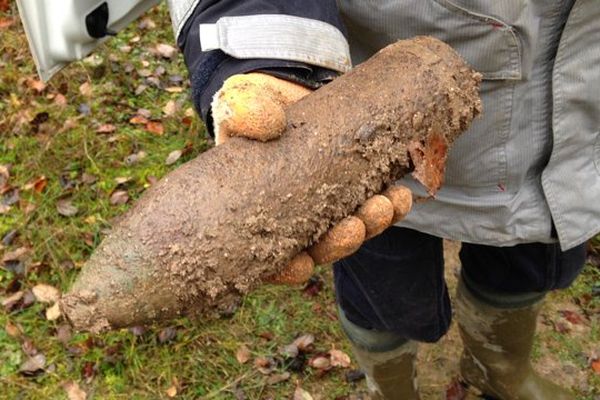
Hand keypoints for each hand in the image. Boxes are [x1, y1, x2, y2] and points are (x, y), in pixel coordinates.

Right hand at [213, 73, 412, 283]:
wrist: (286, 95)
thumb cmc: (254, 111)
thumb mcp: (240, 106)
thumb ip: (245, 112)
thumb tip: (267, 124)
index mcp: (256, 214)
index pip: (267, 255)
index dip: (284, 268)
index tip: (301, 266)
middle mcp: (292, 220)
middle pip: (316, 249)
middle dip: (338, 244)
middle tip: (354, 228)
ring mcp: (324, 209)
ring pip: (348, 232)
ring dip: (370, 224)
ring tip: (387, 204)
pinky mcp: (350, 191)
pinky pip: (371, 208)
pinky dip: (388, 205)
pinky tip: (400, 195)